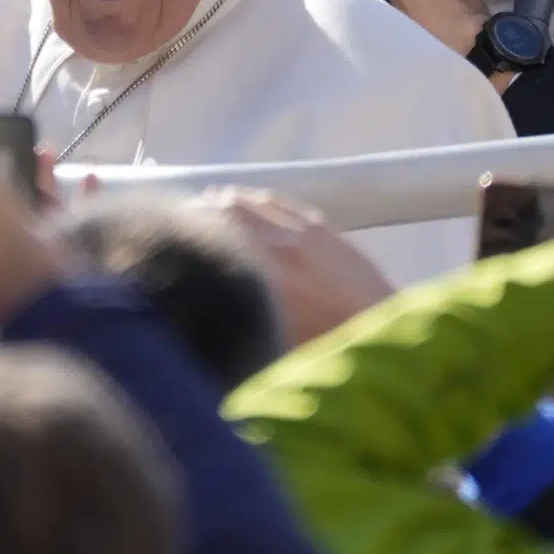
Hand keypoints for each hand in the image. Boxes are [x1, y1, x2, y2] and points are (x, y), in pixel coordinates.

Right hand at [198, 189, 391, 345]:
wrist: (388, 336)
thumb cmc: (329, 354)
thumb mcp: (275, 345)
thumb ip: (241, 320)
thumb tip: (204, 311)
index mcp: (266, 282)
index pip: (212, 241)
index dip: (186, 234)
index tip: (165, 236)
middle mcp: (281, 249)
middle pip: (225, 215)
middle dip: (199, 215)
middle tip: (180, 221)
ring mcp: (303, 234)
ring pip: (251, 204)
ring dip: (225, 203)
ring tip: (206, 205)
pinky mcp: (323, 229)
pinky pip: (278, 203)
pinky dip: (255, 200)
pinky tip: (244, 200)